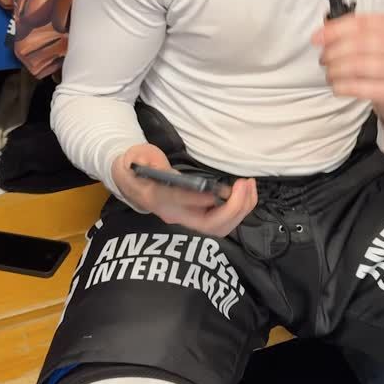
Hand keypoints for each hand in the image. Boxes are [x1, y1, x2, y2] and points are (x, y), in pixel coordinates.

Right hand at [111, 143, 257, 236]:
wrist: (134, 182)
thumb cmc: (137, 166)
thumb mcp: (135, 156)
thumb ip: (144, 158)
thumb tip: (155, 162)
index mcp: (157, 198)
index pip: (179, 203)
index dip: (201, 199)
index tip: (222, 189)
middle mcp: (175, 214)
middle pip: (209, 224)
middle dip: (232, 208)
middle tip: (243, 183)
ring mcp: (188, 218)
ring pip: (220, 227)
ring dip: (241, 209)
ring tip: (249, 185)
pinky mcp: (200, 216)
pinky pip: (223, 221)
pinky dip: (240, 209)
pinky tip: (246, 191)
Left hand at [312, 13, 383, 140]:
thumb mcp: (376, 43)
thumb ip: (351, 33)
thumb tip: (323, 32)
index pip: (362, 22)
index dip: (335, 29)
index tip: (317, 37)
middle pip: (360, 43)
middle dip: (334, 50)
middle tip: (323, 58)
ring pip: (359, 65)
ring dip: (336, 69)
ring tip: (330, 73)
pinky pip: (360, 87)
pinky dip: (342, 86)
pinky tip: (337, 86)